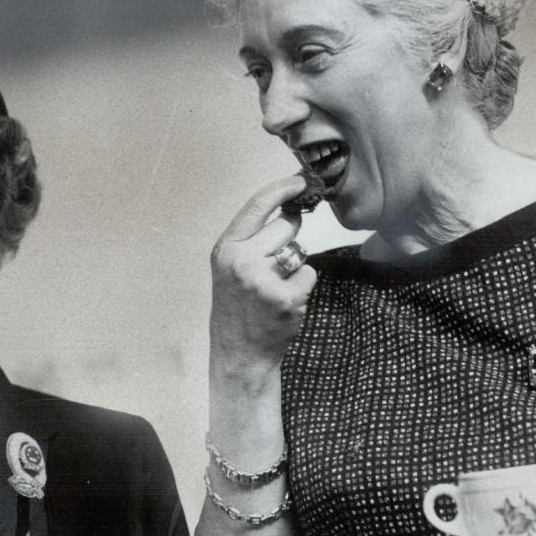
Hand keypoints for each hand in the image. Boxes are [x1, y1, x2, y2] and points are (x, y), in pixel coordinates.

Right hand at [210, 176, 317, 369]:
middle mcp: (241, 260)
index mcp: (226, 249)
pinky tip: (286, 301)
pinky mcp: (285, 297)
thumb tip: (289, 210)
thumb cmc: (237, 308)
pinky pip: (309, 274)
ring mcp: (263, 279)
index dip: (282, 189)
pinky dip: (303, 286)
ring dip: (295, 267)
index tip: (300, 183)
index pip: (257, 205)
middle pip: (285, 226)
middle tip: (276, 265)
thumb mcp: (231, 268)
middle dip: (289, 238)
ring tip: (276, 288)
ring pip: (300, 250)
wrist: (239, 353)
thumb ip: (252, 241)